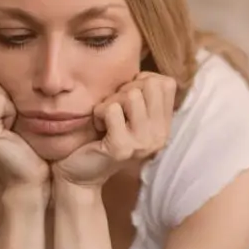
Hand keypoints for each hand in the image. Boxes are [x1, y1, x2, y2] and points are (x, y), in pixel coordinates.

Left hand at [52, 72, 176, 187]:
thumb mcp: (131, 116)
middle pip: (150, 85)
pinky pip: (112, 109)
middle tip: (115, 108)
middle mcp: (159, 135)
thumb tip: (144, 74)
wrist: (82, 174)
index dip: (144, 80)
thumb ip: (144, 97)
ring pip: (131, 95)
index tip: (128, 97)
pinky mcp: (122, 148)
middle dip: (126, 90)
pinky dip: (99, 113)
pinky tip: (98, 127)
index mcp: (164, 126)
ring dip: (111, 102)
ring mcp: (142, 143)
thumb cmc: (104, 137)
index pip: (167, 83)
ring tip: (106, 119)